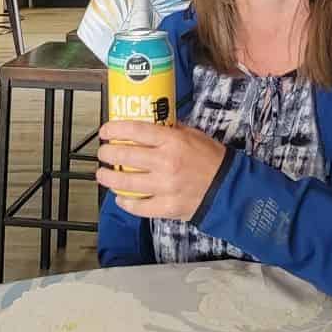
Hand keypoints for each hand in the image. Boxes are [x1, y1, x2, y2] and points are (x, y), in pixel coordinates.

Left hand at [95, 121, 227, 220]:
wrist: (228, 188)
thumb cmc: (211, 159)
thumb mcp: (193, 135)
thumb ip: (170, 130)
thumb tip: (149, 124)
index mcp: (172, 141)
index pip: (135, 131)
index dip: (115, 130)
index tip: (105, 131)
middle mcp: (165, 163)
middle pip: (125, 156)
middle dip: (107, 153)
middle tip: (103, 153)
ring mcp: (164, 187)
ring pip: (126, 183)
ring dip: (109, 178)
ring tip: (103, 175)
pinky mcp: (166, 207)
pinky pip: (138, 207)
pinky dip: (126, 203)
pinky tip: (120, 198)